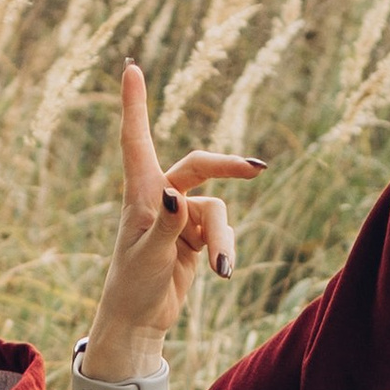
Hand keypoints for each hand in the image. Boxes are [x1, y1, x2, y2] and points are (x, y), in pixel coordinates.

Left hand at [73, 66, 264, 389]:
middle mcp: (161, 198)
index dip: (135, 104)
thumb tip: (177, 196)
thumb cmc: (132, 287)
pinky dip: (224, 249)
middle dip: (228, 168)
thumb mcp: (148, 257)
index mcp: (141, 193)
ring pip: (217, 212)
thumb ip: (165, 225)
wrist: (139, 323)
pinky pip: (220, 233)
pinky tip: (223, 271)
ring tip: (222, 269)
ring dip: (223, 238)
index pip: (137, 139)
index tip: (131, 67)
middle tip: (258, 171)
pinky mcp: (195, 238)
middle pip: (200, 167)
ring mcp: (180, 218)